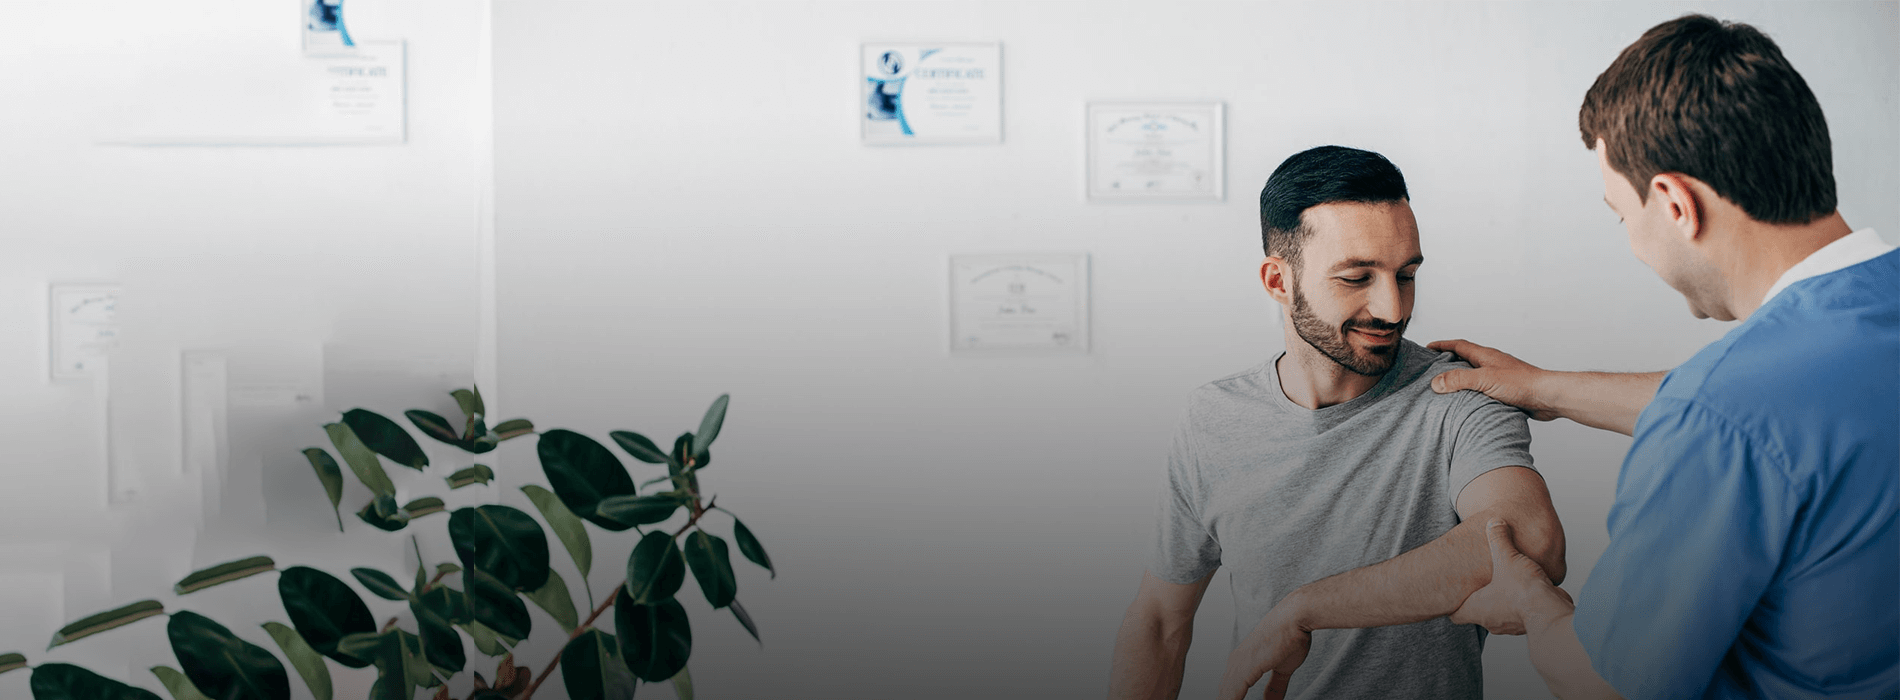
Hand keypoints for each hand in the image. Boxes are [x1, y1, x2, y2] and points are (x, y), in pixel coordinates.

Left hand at [1216, 607, 1311, 699]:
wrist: (1295, 617)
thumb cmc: (1290, 636)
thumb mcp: (1283, 668)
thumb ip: (1275, 687)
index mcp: (1241, 661)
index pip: (1228, 689)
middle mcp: (1235, 662)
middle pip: (1223, 693)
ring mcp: (1238, 665)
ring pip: (1225, 695)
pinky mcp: (1245, 667)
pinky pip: (1232, 694)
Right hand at [1426, 339, 1559, 420]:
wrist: (1547, 397)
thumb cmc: (1522, 384)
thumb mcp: (1485, 379)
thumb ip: (1459, 380)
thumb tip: (1436, 382)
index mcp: (1486, 356)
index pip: (1459, 345)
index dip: (1442, 345)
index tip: (1428, 348)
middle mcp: (1492, 364)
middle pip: (1466, 358)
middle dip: (1449, 360)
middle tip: (1433, 367)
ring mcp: (1499, 377)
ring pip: (1475, 374)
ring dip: (1461, 378)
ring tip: (1447, 387)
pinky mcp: (1505, 391)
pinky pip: (1483, 388)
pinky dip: (1472, 392)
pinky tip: (1469, 402)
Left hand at [1451, 520, 1573, 634]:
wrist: (1551, 611)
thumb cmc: (1522, 591)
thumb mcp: (1506, 557)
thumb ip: (1498, 539)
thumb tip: (1495, 523)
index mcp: (1477, 609)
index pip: (1455, 614)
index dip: (1452, 604)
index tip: (1454, 593)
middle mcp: (1491, 621)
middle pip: (1477, 613)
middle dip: (1477, 598)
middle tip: (1478, 582)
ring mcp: (1510, 625)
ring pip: (1499, 614)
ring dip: (1500, 600)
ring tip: (1503, 582)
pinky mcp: (1528, 622)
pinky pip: (1518, 613)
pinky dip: (1519, 603)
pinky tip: (1524, 589)